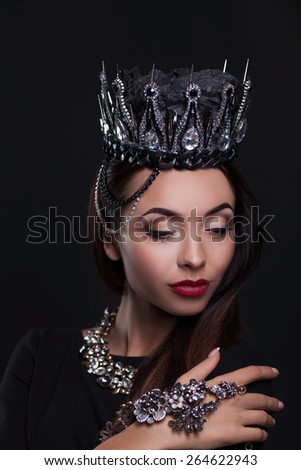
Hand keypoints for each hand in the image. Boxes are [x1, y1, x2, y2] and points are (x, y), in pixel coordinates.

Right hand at [167, 348, 282, 448]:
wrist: (168, 428)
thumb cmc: (176, 403)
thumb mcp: (187, 379)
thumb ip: (205, 365)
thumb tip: (217, 350)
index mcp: (222, 383)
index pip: (250, 373)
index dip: (265, 371)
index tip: (274, 371)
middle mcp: (232, 399)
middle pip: (261, 398)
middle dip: (273, 401)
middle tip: (278, 404)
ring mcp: (234, 417)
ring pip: (262, 417)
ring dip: (269, 419)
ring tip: (270, 421)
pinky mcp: (234, 435)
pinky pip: (257, 433)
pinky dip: (262, 433)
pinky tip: (261, 433)